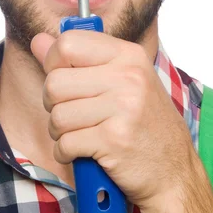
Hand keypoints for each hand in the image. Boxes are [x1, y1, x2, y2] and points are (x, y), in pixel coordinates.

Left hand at [31, 29, 196, 210]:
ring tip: (81, 133)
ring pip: (57, 115)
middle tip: (73, 113)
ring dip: (60, 132)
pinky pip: (65, 143)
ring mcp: (123, 107)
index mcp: (127, 55)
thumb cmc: (145, 124)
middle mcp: (127, 76)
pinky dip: (66, 153)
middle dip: (54, 103)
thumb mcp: (119, 81)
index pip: (68, 43)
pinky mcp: (114, 140)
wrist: (174, 171)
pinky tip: (83, 152)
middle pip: (55, 82)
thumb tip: (38, 41)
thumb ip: (76, 60)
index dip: (54, 63)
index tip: (65, 79)